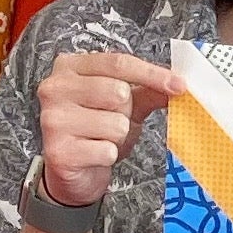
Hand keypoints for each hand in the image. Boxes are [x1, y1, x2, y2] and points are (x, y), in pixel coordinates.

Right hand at [32, 50, 179, 212]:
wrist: (73, 170)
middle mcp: (56, 88)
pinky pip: (107, 150)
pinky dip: (108, 155)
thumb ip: (149, 90)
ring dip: (118, 136)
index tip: (178, 85)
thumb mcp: (125, 105)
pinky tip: (93, 154)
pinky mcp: (58, 150)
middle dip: (126, 112)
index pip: (118, 63)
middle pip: (118, 91)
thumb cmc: (95, 131)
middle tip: (111, 120)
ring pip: (116, 123)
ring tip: (101, 138)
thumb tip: (177, 85)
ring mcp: (53, 119)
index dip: (152, 74)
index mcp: (71, 68)